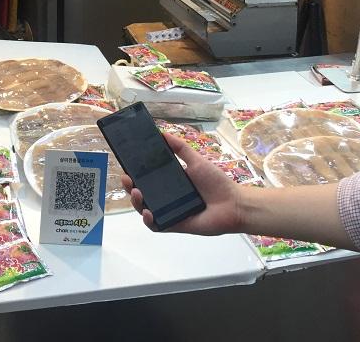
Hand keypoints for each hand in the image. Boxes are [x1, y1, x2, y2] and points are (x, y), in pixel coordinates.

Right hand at [123, 132, 245, 235]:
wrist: (233, 204)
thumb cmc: (216, 182)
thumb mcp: (196, 161)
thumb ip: (180, 148)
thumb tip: (162, 132)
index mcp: (170, 182)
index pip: (147, 178)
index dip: (135, 173)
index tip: (126, 165)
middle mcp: (167, 197)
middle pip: (141, 194)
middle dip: (130, 187)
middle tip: (126, 178)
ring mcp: (169, 212)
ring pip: (145, 210)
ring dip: (136, 202)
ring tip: (136, 192)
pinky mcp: (174, 225)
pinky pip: (156, 226)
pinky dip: (149, 221)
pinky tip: (148, 212)